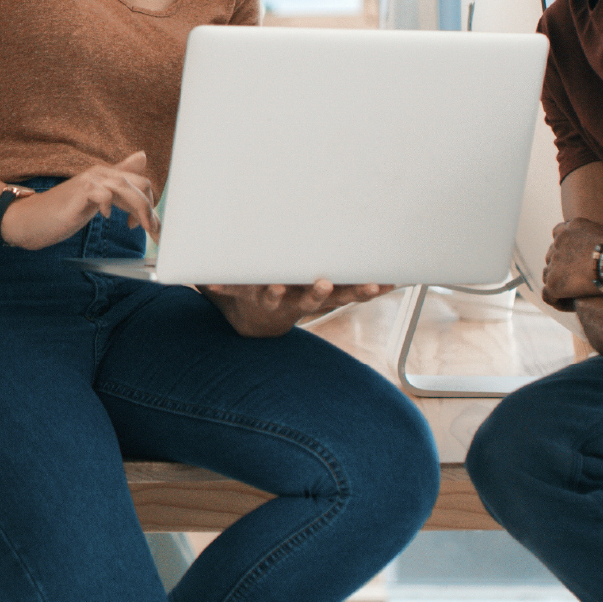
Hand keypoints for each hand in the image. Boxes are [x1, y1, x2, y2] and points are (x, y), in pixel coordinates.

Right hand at [0, 151, 159, 249]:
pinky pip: (103, 194)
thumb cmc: (63, 211)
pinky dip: (108, 207)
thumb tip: (141, 156)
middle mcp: (101, 174)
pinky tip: (105, 218)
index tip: (147, 226)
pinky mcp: (79, 193)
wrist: (29, 220)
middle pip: (139, 184)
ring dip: (139, 211)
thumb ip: (118, 180)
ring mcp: (89, 182)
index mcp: (107, 175)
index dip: (150, 204)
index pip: (142, 183)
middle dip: (151, 210)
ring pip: (125, 189)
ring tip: (138, 228)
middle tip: (152, 232)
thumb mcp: (98, 197)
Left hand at [200, 279, 392, 338]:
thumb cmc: (294, 298)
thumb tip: (395, 277)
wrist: (253, 325)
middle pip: (310, 300)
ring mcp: (268, 300)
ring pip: (273, 297)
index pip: (345, 296)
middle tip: (325, 283)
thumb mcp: (324, 294)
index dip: (361, 292)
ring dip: (273, 293)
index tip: (378, 284)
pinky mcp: (243, 295)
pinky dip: (219, 284)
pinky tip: (207, 281)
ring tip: (274, 287)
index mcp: (315, 297)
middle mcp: (294, 302)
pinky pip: (230, 289)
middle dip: (317, 293)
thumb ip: (354, 287)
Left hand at [544, 217, 602, 305]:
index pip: (559, 233)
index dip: (567, 249)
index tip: (579, 260)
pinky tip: (574, 305)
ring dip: (561, 285)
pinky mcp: (554, 282)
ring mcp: (554, 261)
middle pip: (552, 256)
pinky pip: (549, 295)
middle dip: (563, 268)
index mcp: (573, 226)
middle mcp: (560, 241)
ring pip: (549, 275)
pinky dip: (558, 301)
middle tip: (580, 282)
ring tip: (578, 297)